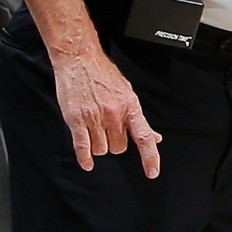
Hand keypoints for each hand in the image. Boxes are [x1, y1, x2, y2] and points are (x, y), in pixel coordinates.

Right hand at [53, 45, 159, 176]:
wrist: (80, 59)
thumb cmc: (103, 75)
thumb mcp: (128, 94)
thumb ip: (139, 119)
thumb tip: (155, 137)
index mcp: (130, 106)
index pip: (144, 137)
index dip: (150, 157)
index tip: (152, 172)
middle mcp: (114, 113)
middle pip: (119, 147)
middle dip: (115, 143)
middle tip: (108, 130)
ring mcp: (95, 117)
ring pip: (102, 149)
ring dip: (99, 146)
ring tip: (95, 130)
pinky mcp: (77, 119)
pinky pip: (83, 146)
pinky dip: (85, 158)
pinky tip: (87, 162)